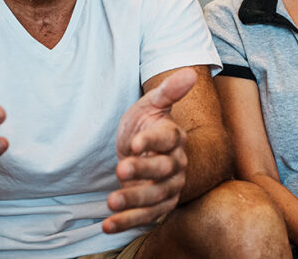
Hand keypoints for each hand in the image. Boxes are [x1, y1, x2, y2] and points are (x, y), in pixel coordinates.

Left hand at [105, 69, 196, 232]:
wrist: (142, 151)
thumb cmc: (146, 126)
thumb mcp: (151, 105)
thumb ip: (168, 92)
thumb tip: (190, 72)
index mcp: (175, 138)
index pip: (168, 139)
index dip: (152, 142)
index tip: (134, 144)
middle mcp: (176, 164)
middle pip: (164, 170)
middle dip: (143, 170)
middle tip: (121, 169)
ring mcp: (169, 188)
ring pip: (156, 196)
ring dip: (133, 200)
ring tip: (111, 202)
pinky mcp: (159, 207)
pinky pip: (146, 218)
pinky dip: (127, 222)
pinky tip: (107, 225)